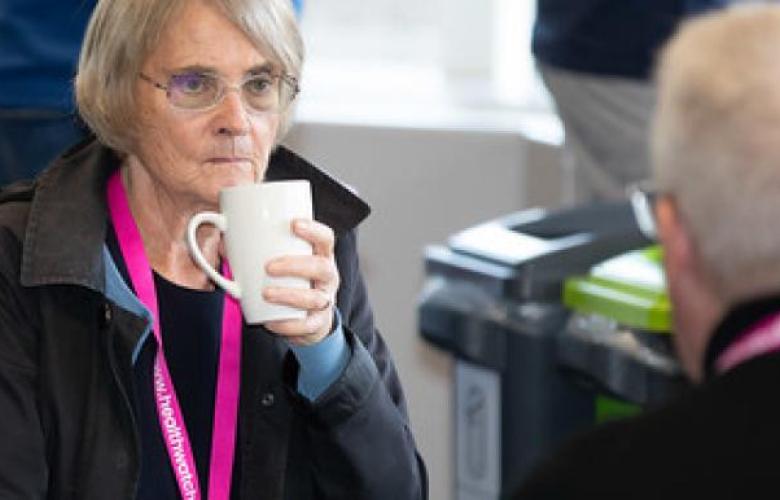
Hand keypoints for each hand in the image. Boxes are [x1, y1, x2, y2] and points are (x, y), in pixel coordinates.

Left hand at [262, 219, 338, 345]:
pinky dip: (288, 324)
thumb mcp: (282, 261)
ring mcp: (325, 301)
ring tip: (266, 294)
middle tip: (268, 267)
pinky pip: (306, 325)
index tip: (293, 224)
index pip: (325, 239)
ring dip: (290, 295)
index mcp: (320, 256)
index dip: (313, 230)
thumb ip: (259, 248)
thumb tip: (224, 235)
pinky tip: (271, 321)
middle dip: (296, 266)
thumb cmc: (291, 281)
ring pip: (315, 298)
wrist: (307, 319)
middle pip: (322, 267)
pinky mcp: (317, 323)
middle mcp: (327, 278)